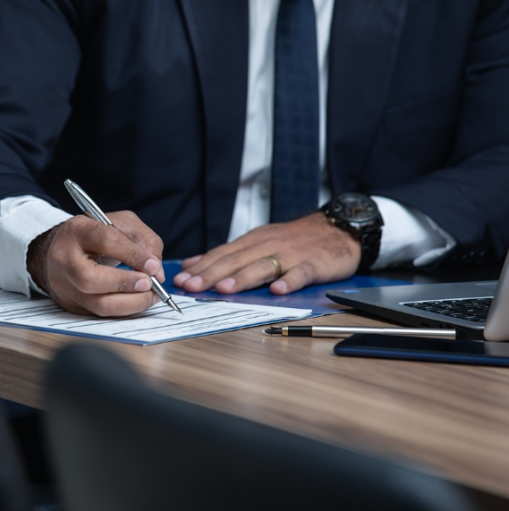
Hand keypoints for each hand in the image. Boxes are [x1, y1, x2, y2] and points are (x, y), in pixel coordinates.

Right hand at [27, 211, 164, 315]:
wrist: (63, 250)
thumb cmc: (97, 236)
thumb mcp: (122, 224)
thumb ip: (144, 241)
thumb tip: (157, 272)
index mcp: (77, 231)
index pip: (105, 241)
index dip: (133, 255)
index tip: (154, 266)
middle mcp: (64, 259)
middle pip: (91, 279)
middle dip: (126, 284)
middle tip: (149, 284)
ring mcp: (64, 285)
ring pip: (97, 304)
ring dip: (130, 303)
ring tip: (150, 296)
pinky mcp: (71, 304)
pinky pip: (101, 314)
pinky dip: (124, 310)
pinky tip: (137, 302)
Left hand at [173, 212, 360, 294]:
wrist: (338, 228)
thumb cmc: (295, 239)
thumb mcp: (258, 241)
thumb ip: (227, 254)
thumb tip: (192, 264)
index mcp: (252, 241)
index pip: (222, 254)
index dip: (201, 267)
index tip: (181, 280)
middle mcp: (267, 245)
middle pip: (236, 260)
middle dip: (212, 274)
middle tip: (193, 286)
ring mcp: (290, 254)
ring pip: (263, 266)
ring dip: (243, 278)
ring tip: (225, 288)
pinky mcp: (313, 263)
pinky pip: (300, 273)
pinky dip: (290, 281)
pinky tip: (278, 290)